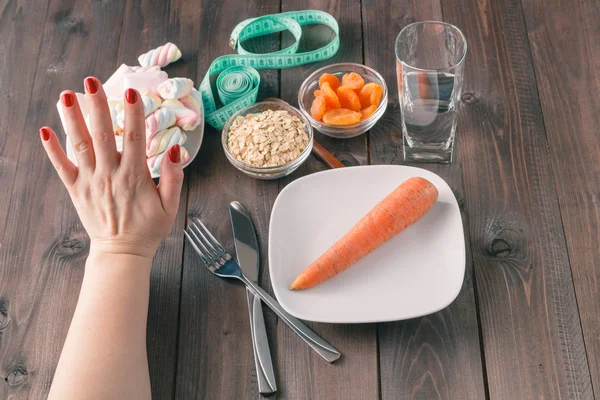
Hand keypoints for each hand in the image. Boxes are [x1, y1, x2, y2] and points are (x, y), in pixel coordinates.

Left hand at [40, 77, 183, 259]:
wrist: (122, 253)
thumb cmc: (148, 229)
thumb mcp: (170, 206)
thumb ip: (173, 177)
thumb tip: (175, 149)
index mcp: (135, 176)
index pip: (136, 138)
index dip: (134, 114)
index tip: (131, 91)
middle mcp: (110, 175)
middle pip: (103, 134)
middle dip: (98, 106)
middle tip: (92, 81)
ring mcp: (91, 182)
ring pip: (80, 145)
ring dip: (72, 119)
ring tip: (66, 95)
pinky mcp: (77, 191)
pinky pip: (62, 168)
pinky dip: (52, 150)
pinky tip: (45, 131)